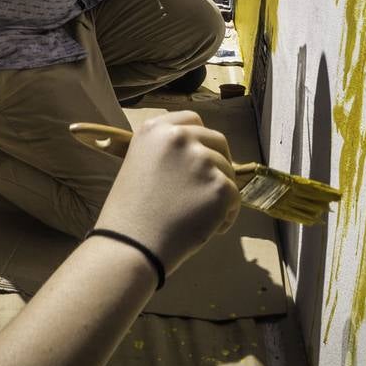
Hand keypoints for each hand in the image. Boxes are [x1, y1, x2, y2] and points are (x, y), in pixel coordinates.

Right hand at [93, 112, 240, 275]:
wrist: (131, 245)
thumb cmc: (130, 213)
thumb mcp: (140, 164)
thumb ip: (167, 152)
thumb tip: (200, 154)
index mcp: (155, 129)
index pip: (192, 120)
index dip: (199, 139)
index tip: (199, 157)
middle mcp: (180, 137)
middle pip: (217, 140)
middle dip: (218, 162)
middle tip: (208, 188)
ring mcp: (202, 160)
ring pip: (228, 171)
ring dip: (220, 191)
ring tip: (198, 216)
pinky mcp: (220, 186)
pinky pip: (235, 197)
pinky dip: (226, 215)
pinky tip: (208, 228)